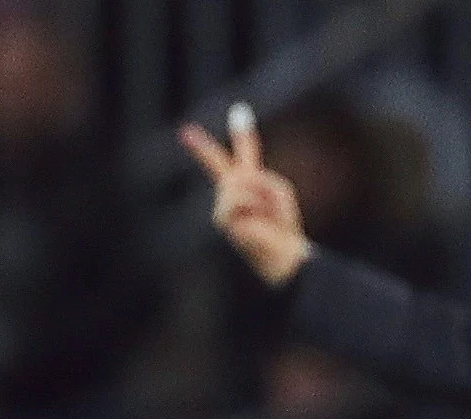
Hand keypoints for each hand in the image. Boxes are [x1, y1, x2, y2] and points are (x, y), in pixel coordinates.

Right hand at [180, 107, 311, 285]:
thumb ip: (262, 179)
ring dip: (258, 194)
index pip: (243, 155)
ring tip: (265, 213)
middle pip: (218, 163)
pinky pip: (239, 198)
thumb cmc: (283, 227)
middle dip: (201, 146)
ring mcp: (223, 204)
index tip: (240, 111)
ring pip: (238, 182)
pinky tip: (256, 219)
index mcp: (250, 184)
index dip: (242, 135)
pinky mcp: (221, 218)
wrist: (283, 255)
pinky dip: (253, 204)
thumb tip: (240, 179)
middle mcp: (231, 192)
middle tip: (187, 133)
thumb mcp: (280, 193)